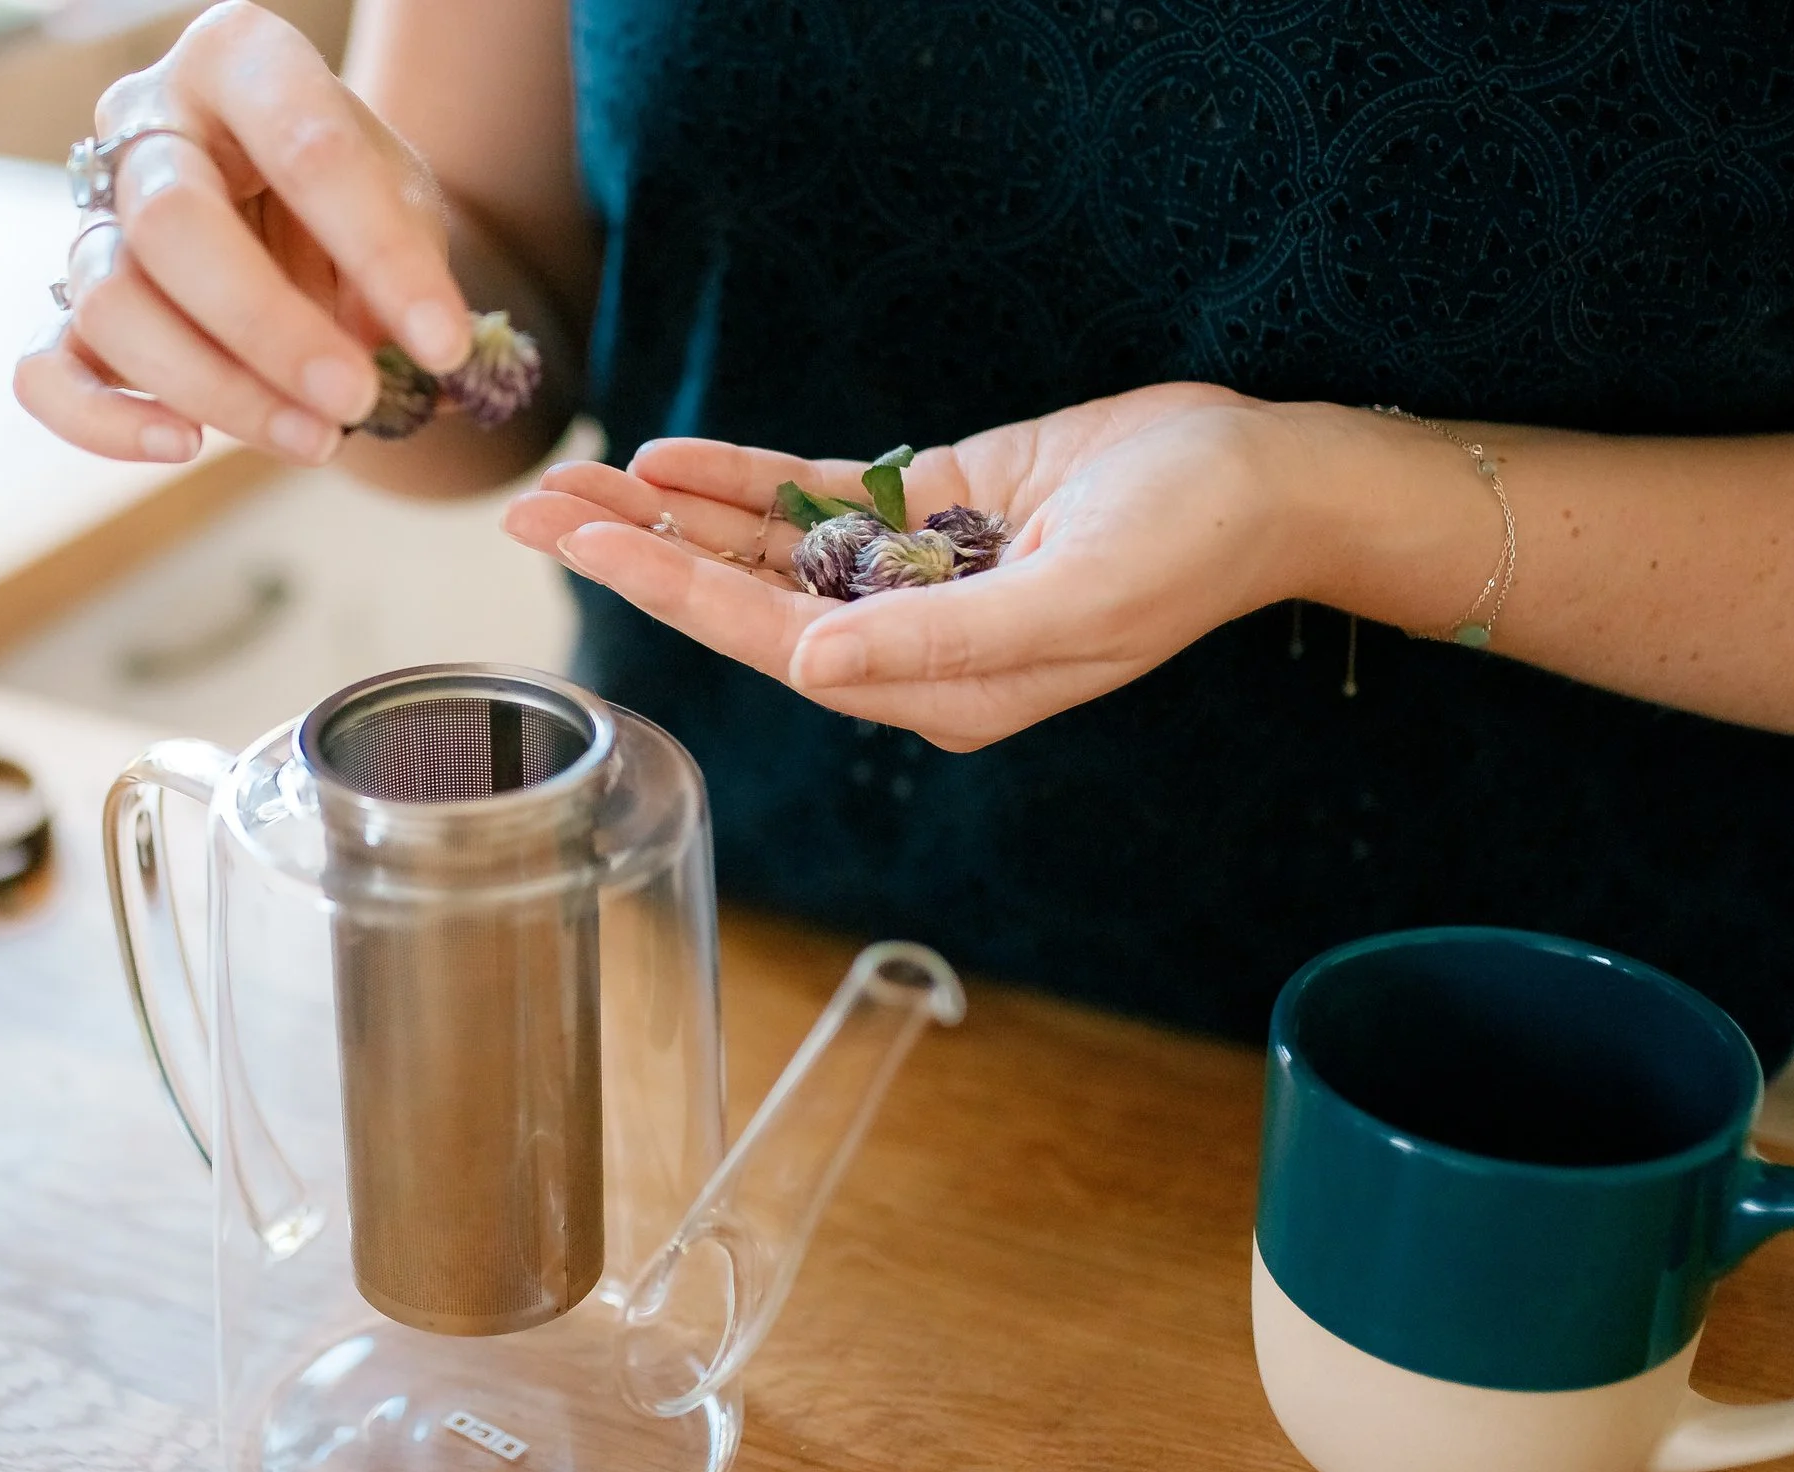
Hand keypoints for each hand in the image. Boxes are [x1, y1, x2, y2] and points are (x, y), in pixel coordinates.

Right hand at [14, 2, 472, 466]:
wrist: (295, 210)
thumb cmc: (350, 196)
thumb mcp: (405, 201)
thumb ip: (404, 260)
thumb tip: (397, 349)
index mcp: (240, 61)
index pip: (302, 146)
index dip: (377, 253)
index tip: (442, 343)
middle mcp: (147, 123)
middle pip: (170, 223)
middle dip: (269, 329)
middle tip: (355, 399)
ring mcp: (95, 215)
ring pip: (112, 302)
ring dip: (217, 388)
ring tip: (317, 439)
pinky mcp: (68, 307)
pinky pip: (45, 369)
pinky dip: (104, 420)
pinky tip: (184, 445)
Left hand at [502, 384, 1332, 749]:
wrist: (1263, 480)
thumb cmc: (1186, 550)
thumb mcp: (1070, 604)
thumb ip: (936, 644)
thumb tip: (806, 669)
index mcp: (938, 691)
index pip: (775, 644)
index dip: (675, 595)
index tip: (585, 551)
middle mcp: (909, 645)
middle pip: (745, 600)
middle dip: (640, 557)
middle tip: (531, 512)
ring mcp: (913, 577)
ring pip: (766, 550)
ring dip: (671, 517)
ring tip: (569, 481)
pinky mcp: (927, 511)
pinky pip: (815, 498)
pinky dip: (743, 480)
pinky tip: (668, 458)